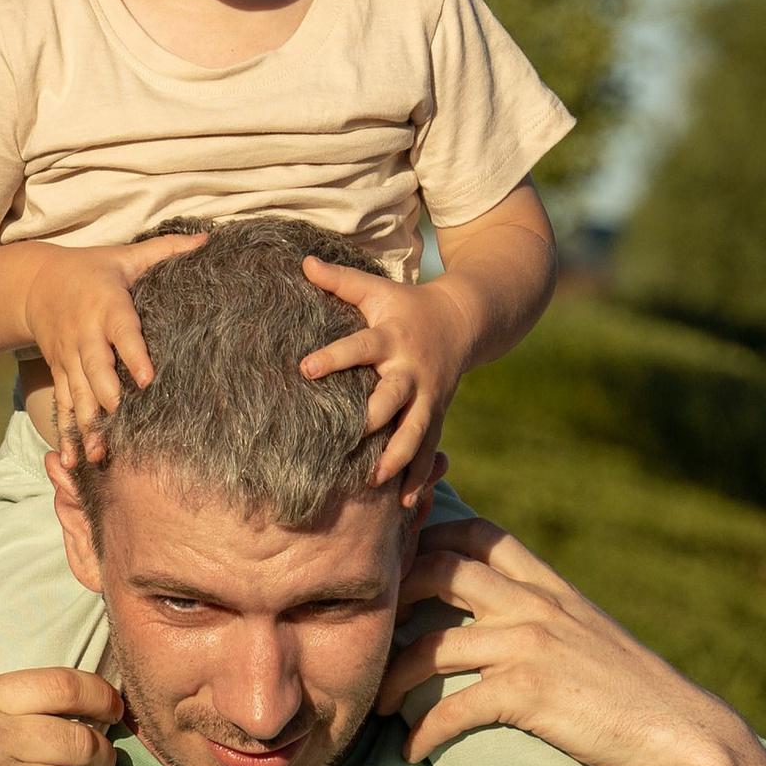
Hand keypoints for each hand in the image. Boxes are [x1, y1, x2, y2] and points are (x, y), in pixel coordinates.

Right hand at [18, 236, 207, 465]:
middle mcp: (84, 334)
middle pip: (94, 368)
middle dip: (106, 395)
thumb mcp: (125, 255)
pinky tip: (73, 459)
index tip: (147, 378)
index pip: (121, 330)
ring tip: (98, 453)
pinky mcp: (60, 374)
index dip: (132, 354)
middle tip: (120, 418)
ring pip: (77, 394)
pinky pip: (63, 406)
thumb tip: (210, 239)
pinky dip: (68, 433)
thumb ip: (167, 250)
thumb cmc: (91, 269)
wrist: (33, 284)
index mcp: (105, 304)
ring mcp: (69, 358)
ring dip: (87, 424)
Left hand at [298, 256, 479, 498]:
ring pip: (414, 431)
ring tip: (374, 481)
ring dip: (397, 457)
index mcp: (392, 338)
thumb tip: (301, 260)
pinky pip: (428, 450)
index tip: (304, 368)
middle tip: (350, 436)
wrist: (464, 321)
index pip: (360, 347)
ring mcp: (427, 397)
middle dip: (373, 418)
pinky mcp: (436, 415)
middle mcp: (411, 371)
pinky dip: (419, 476)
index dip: (333, 357)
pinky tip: (406, 505)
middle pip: (393, 397)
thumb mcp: (377, 289)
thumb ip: (340, 280)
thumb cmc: (407, 306)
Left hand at [381, 517, 744, 765]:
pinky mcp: (528, 693)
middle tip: (372, 631)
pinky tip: (411, 749)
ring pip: (432, 645)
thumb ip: (546, 613)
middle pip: (441, 569)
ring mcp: (531, 645)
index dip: (430, 536)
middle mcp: (537, 604)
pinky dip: (423, 732)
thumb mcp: (588, 632)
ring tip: (377, 704)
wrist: (679, 730)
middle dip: (394, 596)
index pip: (479, 533)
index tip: (398, 565)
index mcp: (550, 586)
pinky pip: (452, 708)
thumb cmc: (631, 691)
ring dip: (393, 678)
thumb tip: (502, 614)